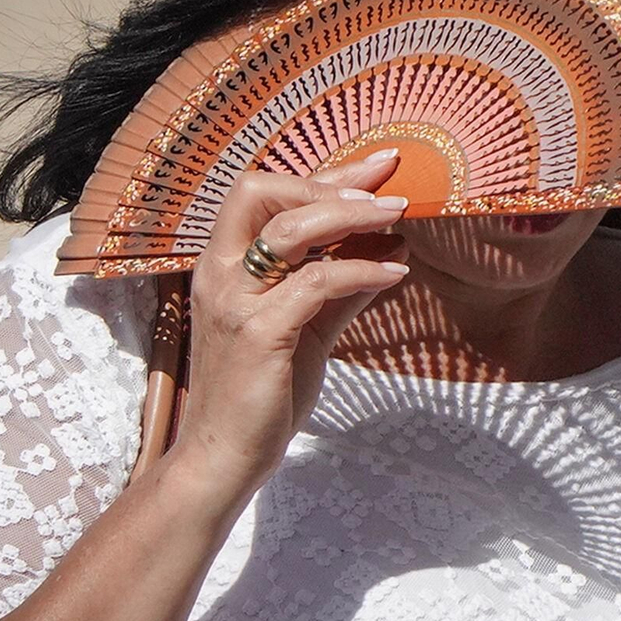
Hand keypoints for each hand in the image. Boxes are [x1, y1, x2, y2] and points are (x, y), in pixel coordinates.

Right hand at [166, 151, 409, 497]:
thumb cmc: (262, 392)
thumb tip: (386, 254)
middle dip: (329, 180)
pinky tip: (394, 271)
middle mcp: (222, 274)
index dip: (324, 173)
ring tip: (397, 216)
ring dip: (349, 215)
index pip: (266, 195)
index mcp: (226, 265)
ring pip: (289, 230)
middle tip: (388, 186)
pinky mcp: (260, 332)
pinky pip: (316, 283)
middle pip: (261, 192)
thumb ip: (339, 291)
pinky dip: (360, 270)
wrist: (226, 455)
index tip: (377, 166)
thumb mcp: (305, 330)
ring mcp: (236, 301)